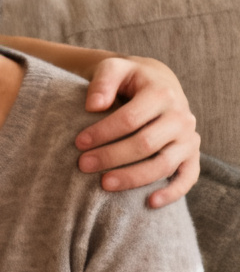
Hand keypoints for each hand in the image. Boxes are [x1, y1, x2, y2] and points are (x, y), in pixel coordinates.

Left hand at [74, 56, 199, 208]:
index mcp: (162, 94)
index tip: (78, 143)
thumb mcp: (114, 69)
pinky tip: (149, 202)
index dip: (103, 133)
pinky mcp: (192, 154)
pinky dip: (172, 192)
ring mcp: (189, 138)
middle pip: (146, 144)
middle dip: (112, 156)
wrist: (157, 82)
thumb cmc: (128, 78)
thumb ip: (103, 82)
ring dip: (134, 178)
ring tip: (104, 184)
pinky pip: (188, 177)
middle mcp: (181, 116)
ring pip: (164, 164)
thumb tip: (93, 106)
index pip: (129, 119)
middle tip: (83, 165)